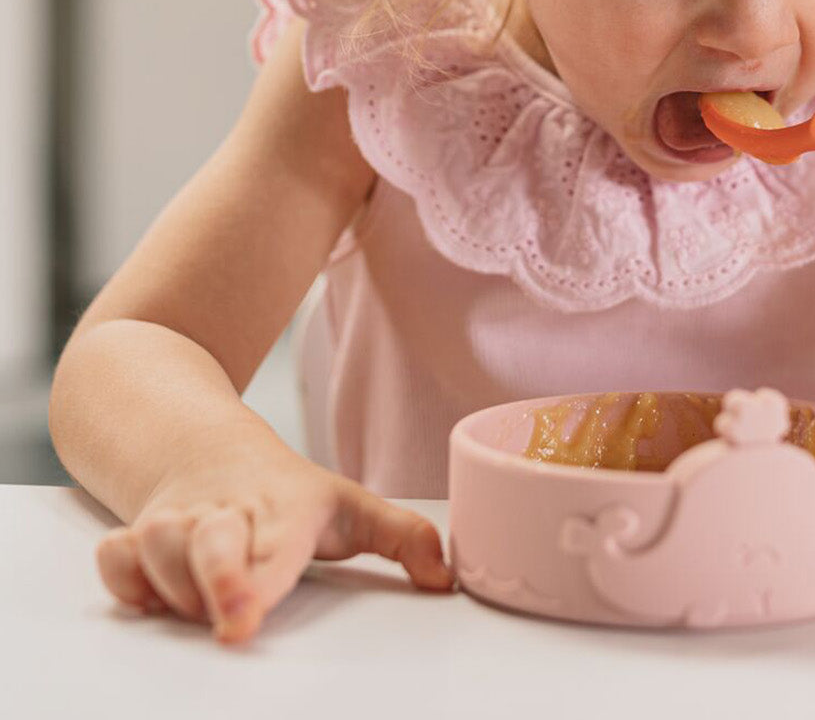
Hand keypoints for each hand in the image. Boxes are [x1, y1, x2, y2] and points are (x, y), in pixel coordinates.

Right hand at [95, 422, 453, 643]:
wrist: (208, 446)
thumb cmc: (288, 492)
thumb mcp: (352, 508)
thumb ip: (403, 539)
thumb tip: (445, 578)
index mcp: (287, 509)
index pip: (276, 545)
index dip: (258, 580)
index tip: (248, 617)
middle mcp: (229, 511)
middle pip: (208, 543)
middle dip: (214, 579)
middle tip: (230, 621)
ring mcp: (180, 520)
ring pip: (158, 551)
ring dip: (172, 584)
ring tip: (200, 597)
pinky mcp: (137, 533)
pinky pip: (115, 557)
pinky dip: (124, 577)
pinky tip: (149, 587)